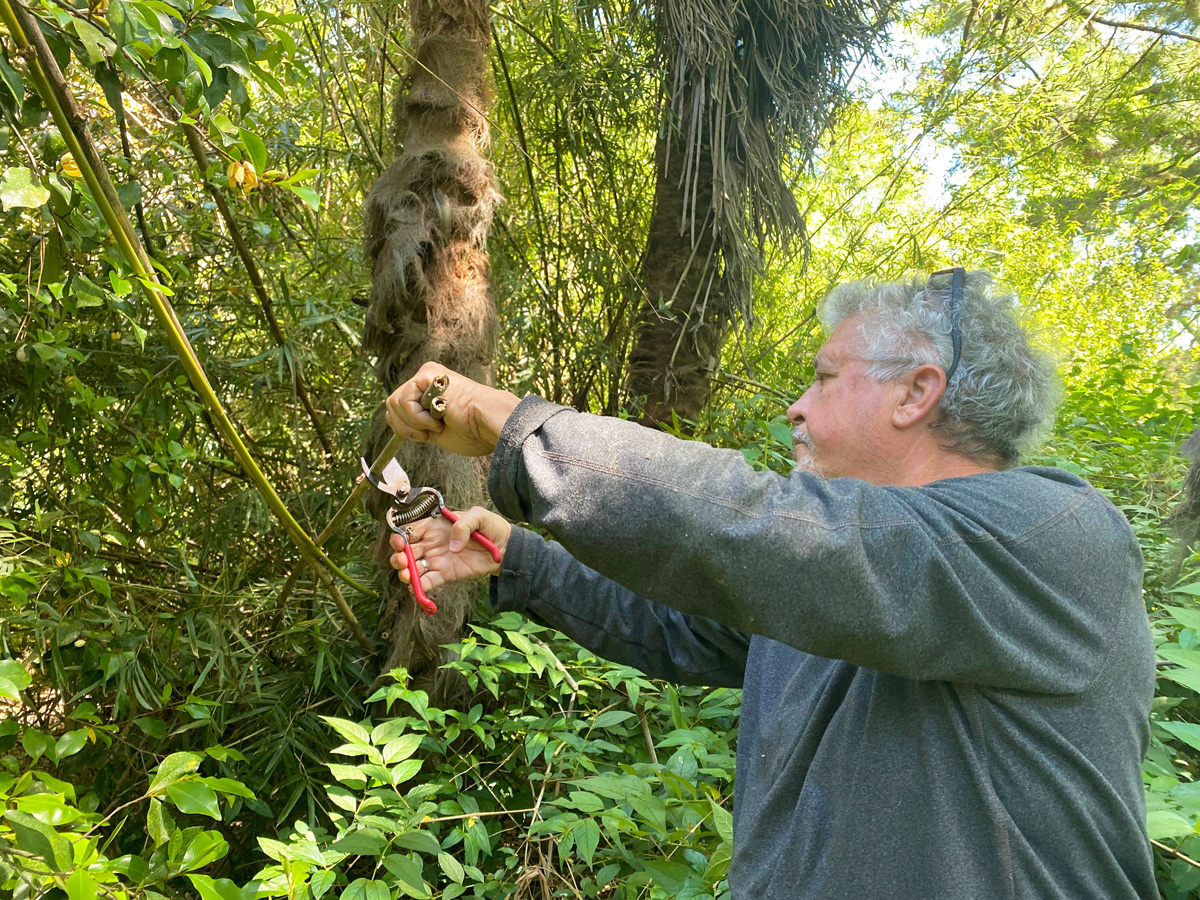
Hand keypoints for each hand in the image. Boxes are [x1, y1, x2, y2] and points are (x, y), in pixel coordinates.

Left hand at [385, 362, 520, 456]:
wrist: (488, 425)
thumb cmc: (472, 431)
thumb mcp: (433, 429)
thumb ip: (414, 421)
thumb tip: (392, 419)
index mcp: (430, 390)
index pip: (397, 408)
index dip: (406, 428)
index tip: (428, 435)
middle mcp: (427, 379)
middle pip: (391, 405)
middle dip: (407, 427)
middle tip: (431, 432)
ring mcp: (427, 374)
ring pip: (394, 403)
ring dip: (415, 423)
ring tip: (438, 423)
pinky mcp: (427, 374)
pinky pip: (404, 401)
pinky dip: (418, 417)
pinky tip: (439, 417)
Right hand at [389, 507, 511, 590]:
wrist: (504, 548)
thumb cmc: (490, 527)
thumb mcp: (478, 516)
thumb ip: (463, 525)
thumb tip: (452, 547)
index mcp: (435, 526)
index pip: (410, 530)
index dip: (400, 536)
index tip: (400, 542)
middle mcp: (431, 543)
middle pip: (406, 550)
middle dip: (399, 556)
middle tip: (402, 561)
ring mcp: (437, 560)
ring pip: (413, 567)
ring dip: (405, 572)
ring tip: (406, 575)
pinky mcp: (445, 574)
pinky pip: (428, 581)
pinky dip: (419, 587)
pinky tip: (415, 588)